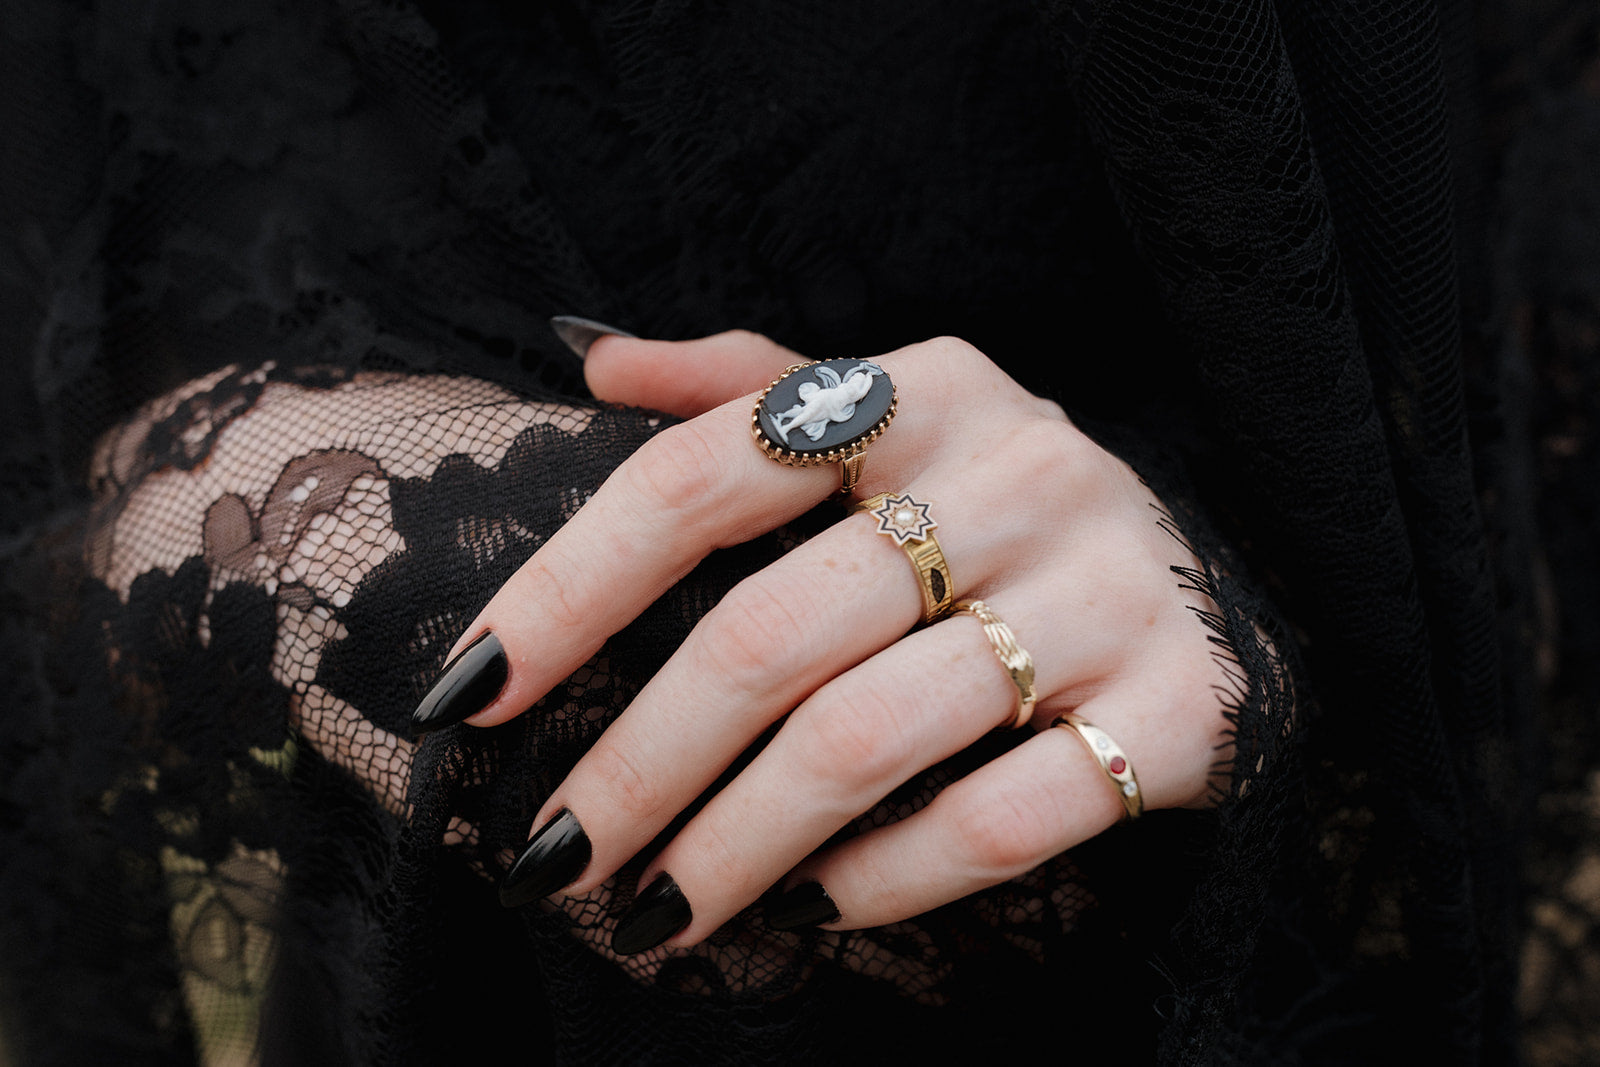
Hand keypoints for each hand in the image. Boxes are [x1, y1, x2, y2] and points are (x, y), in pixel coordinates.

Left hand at [412, 330, 1231, 953]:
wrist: (1214, 587)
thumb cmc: (1003, 505)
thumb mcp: (894, 412)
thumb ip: (750, 381)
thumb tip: (593, 363)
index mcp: (925, 390)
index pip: (702, 476)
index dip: (569, 586)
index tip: (469, 695)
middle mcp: (1018, 474)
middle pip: (771, 632)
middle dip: (639, 764)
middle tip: (554, 860)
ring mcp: (1101, 593)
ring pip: (870, 738)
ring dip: (736, 846)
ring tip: (657, 915)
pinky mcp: (1173, 709)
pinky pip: (1003, 816)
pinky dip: (891, 874)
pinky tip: (821, 906)